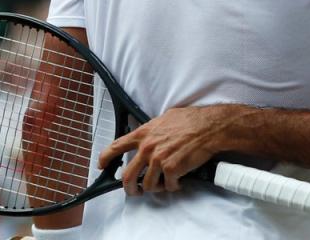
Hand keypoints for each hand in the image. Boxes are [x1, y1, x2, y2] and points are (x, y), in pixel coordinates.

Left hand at [97, 104, 238, 195]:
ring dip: (156, 188)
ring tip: (164, 184)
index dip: (105, 158)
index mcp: (144, 133)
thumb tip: (150, 135)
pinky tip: (179, 181)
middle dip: (129, 188)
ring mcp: (158, 159)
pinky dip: (174, 186)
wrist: (208, 127)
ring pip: (148, 185)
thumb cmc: (191, 120)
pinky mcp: (171, 169)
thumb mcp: (165, 118)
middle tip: (134, 191)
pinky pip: (168, 186)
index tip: (101, 165)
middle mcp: (147, 147)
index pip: (116, 146)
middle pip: (128, 176)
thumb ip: (153, 129)